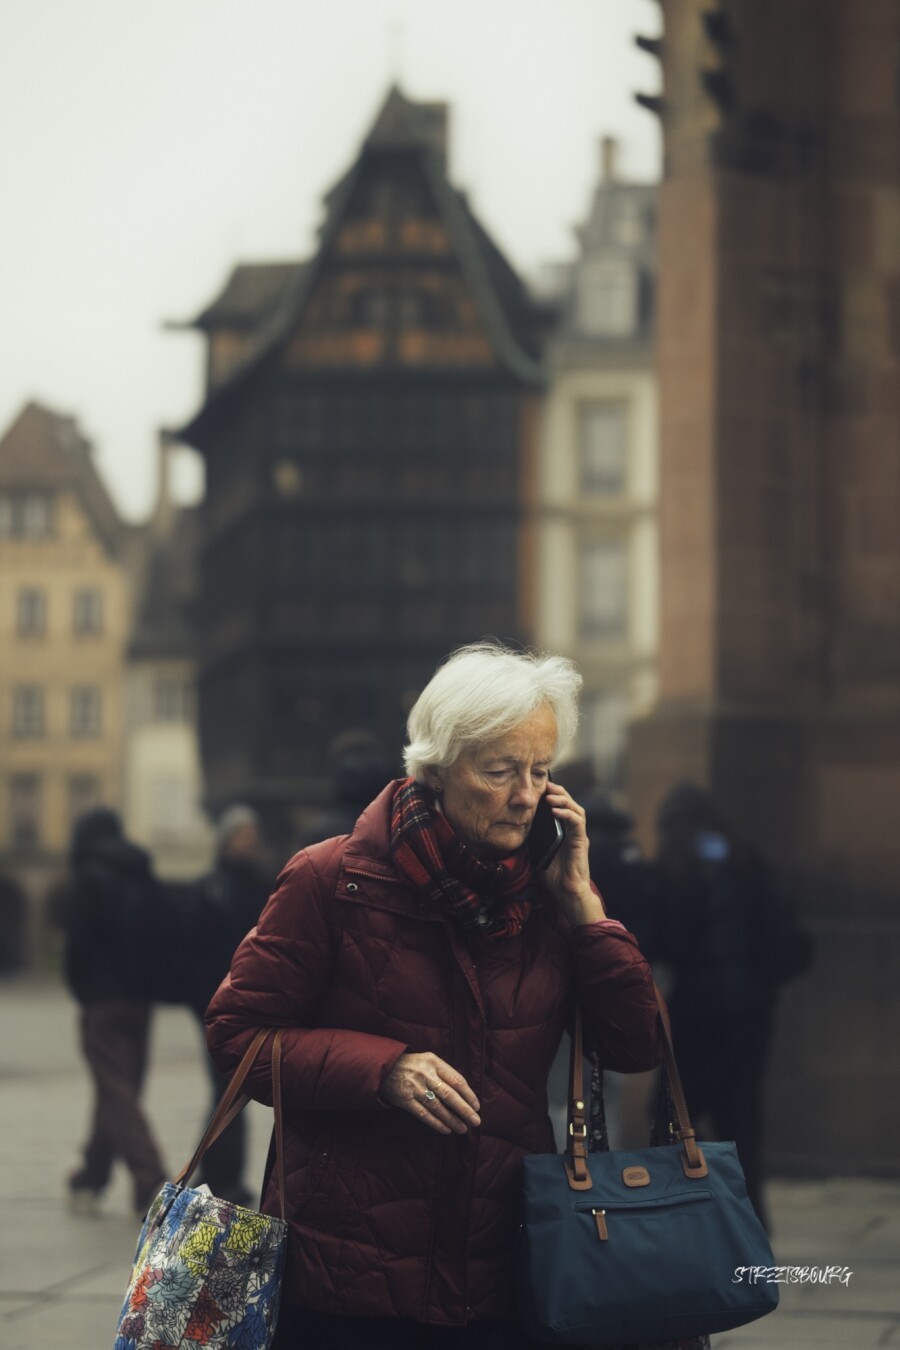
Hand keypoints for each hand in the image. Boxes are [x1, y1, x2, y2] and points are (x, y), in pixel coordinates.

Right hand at [380, 1052, 480, 1135]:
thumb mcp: (428, 1061)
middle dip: (464, 1110)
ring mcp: (414, 1087)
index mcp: (434, 1062)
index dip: (468, 1095)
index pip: (456, 1080)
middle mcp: (425, 1074)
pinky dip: (436, 1123)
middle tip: (475, 1121)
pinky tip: (445, 1130)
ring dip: (452, 1120)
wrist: (384, 1066)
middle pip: (449, 1094)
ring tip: (462, 1129)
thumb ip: (444, 1073)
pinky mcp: (405, 1099)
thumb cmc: (412, 1065)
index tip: (476, 1106)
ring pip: (437, 1107)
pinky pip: (423, 1114)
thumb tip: (465, 1093)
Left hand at [541, 781, 605, 925]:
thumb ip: (534, 838)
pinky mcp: (581, 841)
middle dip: (559, 793)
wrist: (566, 892)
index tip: (540, 789)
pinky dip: (567, 814)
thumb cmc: (553, 875)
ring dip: (564, 800)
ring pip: (576, 810)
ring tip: (550, 795)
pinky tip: (555, 811)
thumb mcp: (538, 852)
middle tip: (546, 785)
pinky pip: (577, 823)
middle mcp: (573, 831)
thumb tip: (519, 826)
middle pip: (570, 804)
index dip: (553, 796)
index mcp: (564, 832)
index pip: (561, 808)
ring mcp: (579, 836)